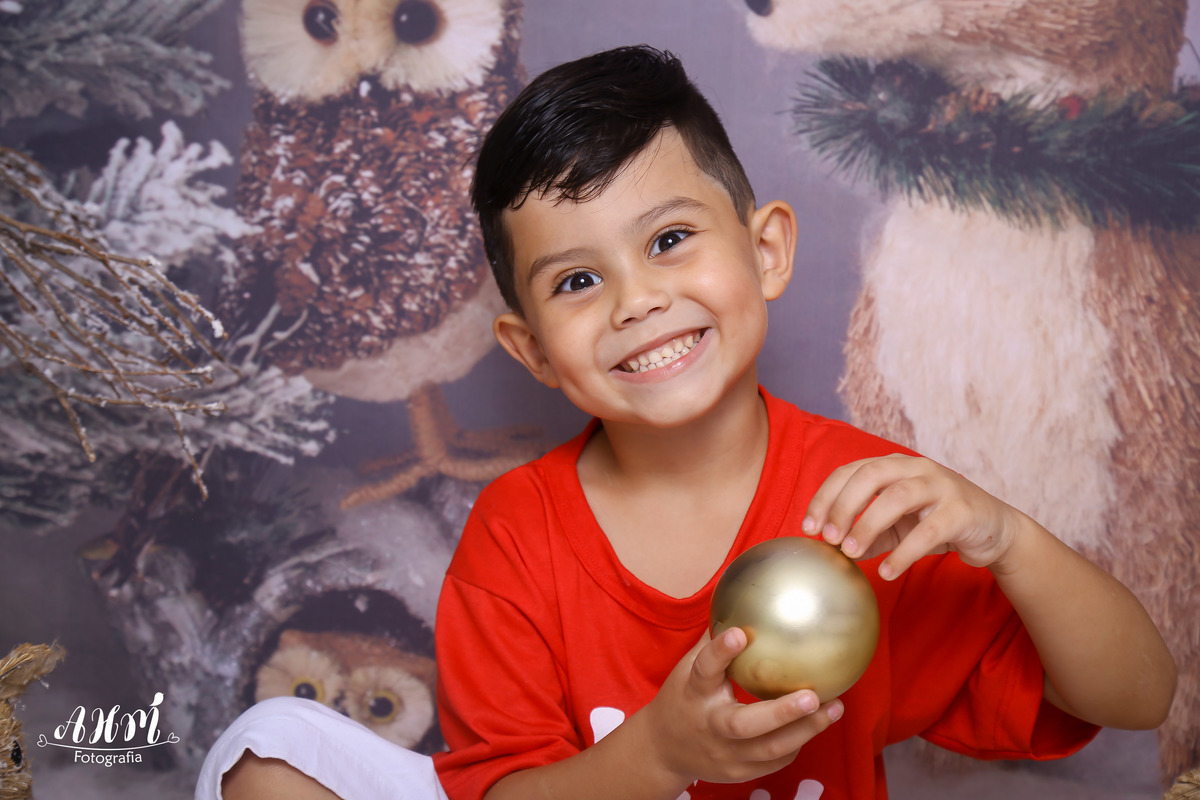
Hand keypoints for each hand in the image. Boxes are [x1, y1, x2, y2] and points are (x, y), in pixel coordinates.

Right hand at [639, 627, 841, 785]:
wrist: (663, 750)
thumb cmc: (683, 697)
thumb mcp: (687, 668)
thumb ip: (713, 643)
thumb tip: (741, 600)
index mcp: (694, 692)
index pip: (705, 670)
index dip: (721, 651)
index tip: (741, 633)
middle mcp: (710, 726)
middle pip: (744, 725)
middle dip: (780, 712)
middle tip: (811, 695)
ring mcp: (725, 755)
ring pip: (770, 748)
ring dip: (806, 729)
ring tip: (835, 708)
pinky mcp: (740, 773)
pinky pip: (775, 760)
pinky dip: (797, 741)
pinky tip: (817, 723)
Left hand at [802, 454, 1018, 579]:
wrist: (993, 530)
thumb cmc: (937, 522)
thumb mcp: (896, 526)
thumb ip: (866, 532)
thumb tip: (830, 549)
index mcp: (893, 466)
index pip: (849, 471)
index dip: (825, 497)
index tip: (809, 528)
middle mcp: (916, 468)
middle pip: (870, 475)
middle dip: (843, 506)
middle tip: (828, 538)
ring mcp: (941, 485)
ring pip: (898, 497)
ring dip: (868, 525)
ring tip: (851, 553)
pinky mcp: (963, 510)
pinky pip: (928, 531)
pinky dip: (904, 552)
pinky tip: (887, 571)